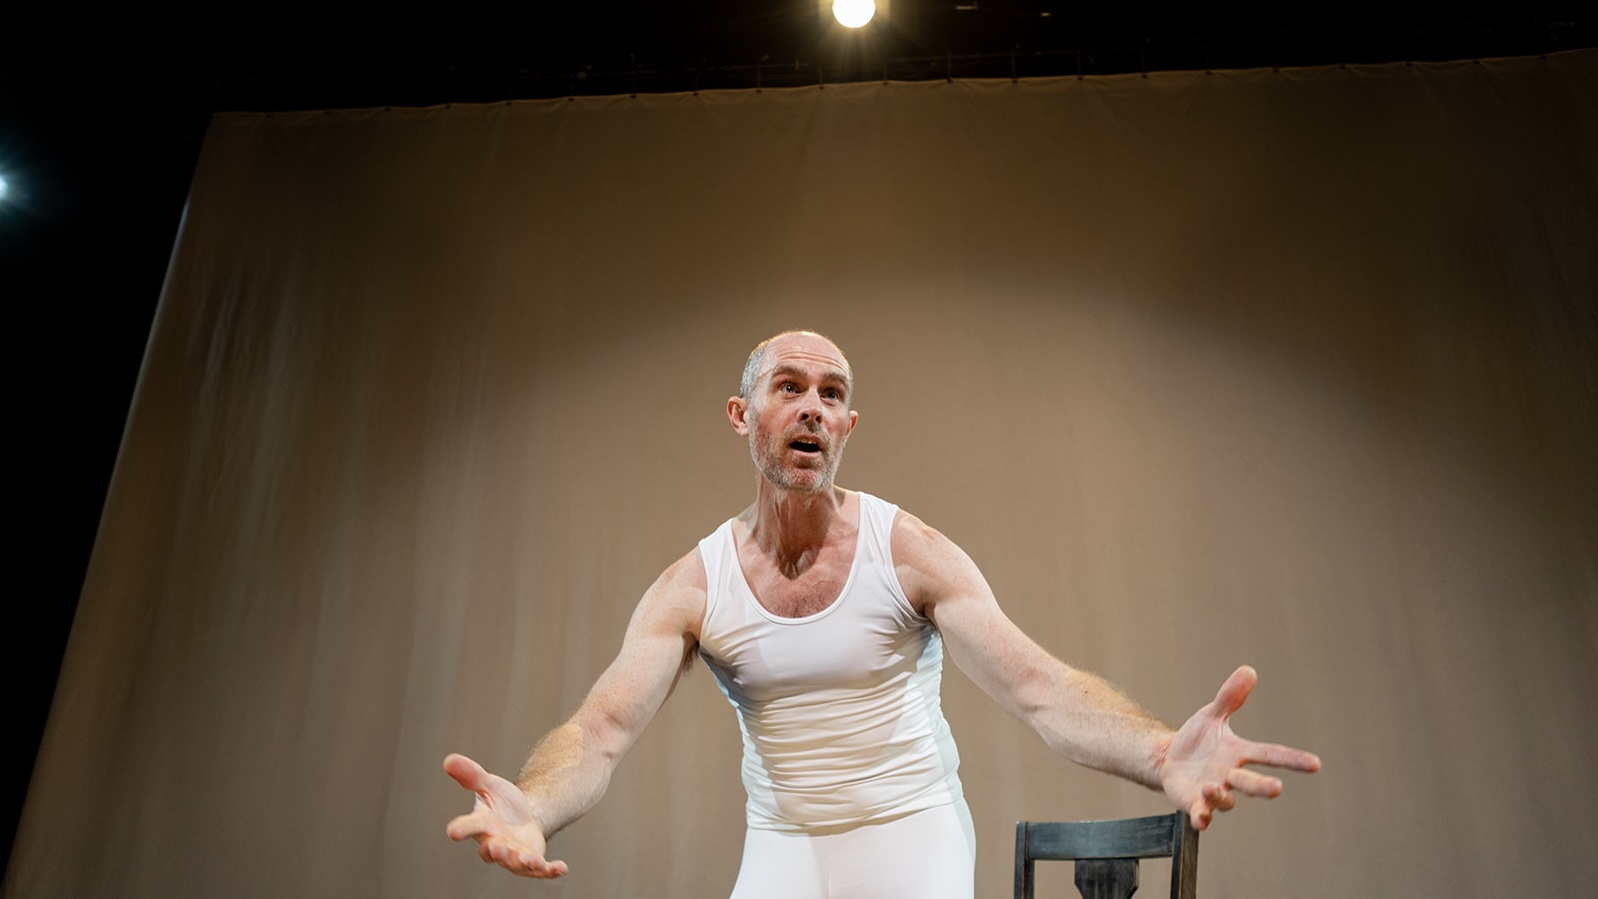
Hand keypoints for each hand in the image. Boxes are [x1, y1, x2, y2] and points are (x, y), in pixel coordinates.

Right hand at [444, 753, 569, 877]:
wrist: (523, 817)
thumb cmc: (501, 803)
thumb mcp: (490, 785)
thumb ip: (472, 775)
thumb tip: (449, 759)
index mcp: (482, 825)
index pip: (469, 826)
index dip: (461, 829)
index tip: (452, 831)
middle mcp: (495, 844)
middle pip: (492, 851)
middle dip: (495, 851)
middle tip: (497, 848)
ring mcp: (513, 856)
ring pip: (515, 863)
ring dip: (522, 862)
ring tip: (531, 859)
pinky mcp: (532, 861)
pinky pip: (541, 870)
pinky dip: (550, 871)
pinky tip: (561, 868)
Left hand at [1157, 666, 1320, 829]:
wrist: (1168, 758)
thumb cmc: (1197, 739)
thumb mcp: (1211, 715)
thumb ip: (1229, 697)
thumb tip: (1248, 670)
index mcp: (1239, 753)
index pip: (1269, 754)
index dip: (1292, 759)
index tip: (1315, 764)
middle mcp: (1230, 775)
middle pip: (1251, 783)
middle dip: (1263, 787)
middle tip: (1276, 789)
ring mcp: (1213, 791)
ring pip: (1225, 799)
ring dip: (1221, 795)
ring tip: (1212, 786)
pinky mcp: (1193, 802)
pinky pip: (1201, 813)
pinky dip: (1202, 816)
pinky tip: (1201, 818)